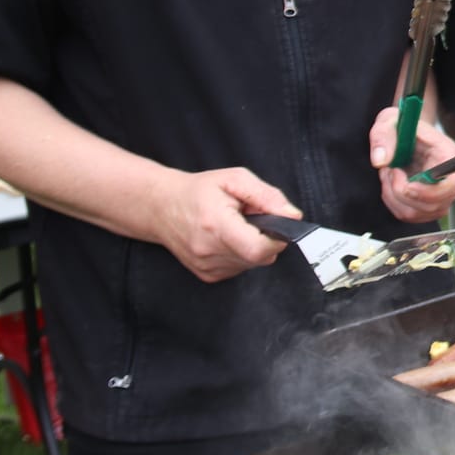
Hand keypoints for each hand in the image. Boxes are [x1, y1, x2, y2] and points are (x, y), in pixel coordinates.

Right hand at [147, 167, 296, 282]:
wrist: (162, 207)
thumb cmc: (198, 191)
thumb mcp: (235, 180)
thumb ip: (267, 196)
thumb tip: (292, 216)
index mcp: (216, 225)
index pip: (259, 249)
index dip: (276, 238)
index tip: (275, 223)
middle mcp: (209, 251)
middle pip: (260, 257)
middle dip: (266, 238)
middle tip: (252, 219)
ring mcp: (207, 267)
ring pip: (253, 263)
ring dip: (254, 245)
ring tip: (237, 226)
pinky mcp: (208, 275)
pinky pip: (240, 267)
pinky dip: (242, 253)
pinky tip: (228, 238)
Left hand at [370, 105, 454, 222]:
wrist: (404, 133)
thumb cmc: (401, 126)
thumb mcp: (389, 121)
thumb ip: (383, 137)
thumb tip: (380, 161)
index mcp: (447, 155)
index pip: (454, 186)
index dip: (430, 193)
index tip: (406, 185)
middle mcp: (448, 178)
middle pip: (435, 205)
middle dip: (402, 193)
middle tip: (391, 170)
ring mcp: (439, 194)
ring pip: (417, 214)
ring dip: (394, 197)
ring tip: (389, 174)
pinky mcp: (425, 205)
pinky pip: (408, 215)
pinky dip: (392, 202)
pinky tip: (390, 183)